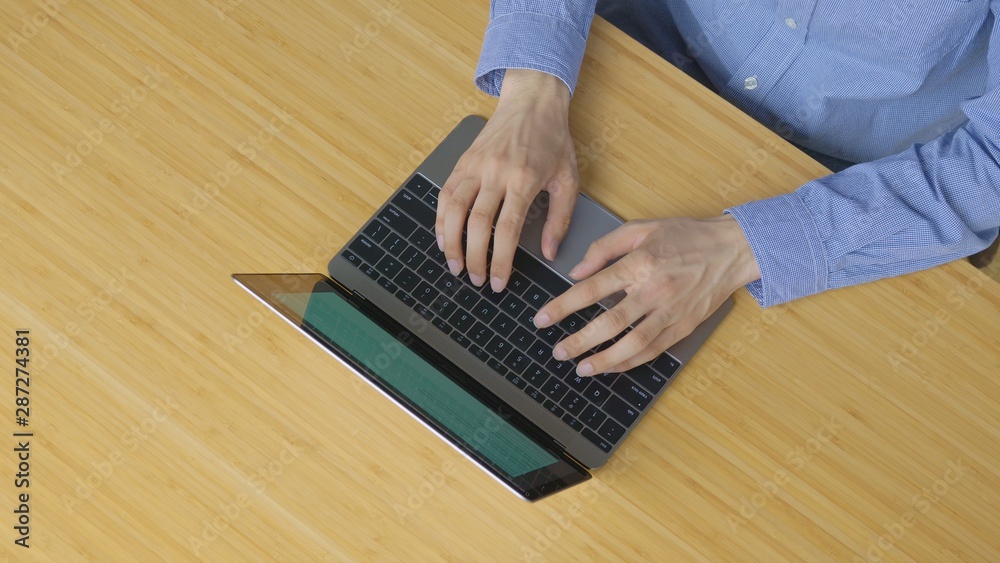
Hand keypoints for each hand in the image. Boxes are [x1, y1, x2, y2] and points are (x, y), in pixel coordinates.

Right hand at [435, 69, 578, 290]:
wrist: (532, 100)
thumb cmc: (553, 139)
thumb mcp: (569, 179)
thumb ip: (560, 219)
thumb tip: (549, 253)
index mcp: (525, 179)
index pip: (507, 230)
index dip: (501, 261)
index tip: (499, 283)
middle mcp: (496, 172)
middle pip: (477, 224)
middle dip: (474, 258)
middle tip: (476, 280)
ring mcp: (475, 165)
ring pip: (454, 210)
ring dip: (451, 242)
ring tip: (455, 266)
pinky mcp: (463, 161)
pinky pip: (446, 194)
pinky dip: (441, 219)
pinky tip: (443, 237)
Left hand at [534, 215, 760, 375]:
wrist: (731, 250)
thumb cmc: (685, 236)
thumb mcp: (640, 229)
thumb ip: (603, 247)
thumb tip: (576, 271)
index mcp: (639, 263)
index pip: (591, 290)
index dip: (563, 307)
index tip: (542, 319)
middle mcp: (654, 290)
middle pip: (610, 322)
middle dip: (579, 340)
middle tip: (558, 352)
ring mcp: (671, 311)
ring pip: (632, 343)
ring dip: (604, 359)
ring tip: (581, 368)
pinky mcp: (683, 326)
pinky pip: (653, 350)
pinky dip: (630, 362)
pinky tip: (612, 367)